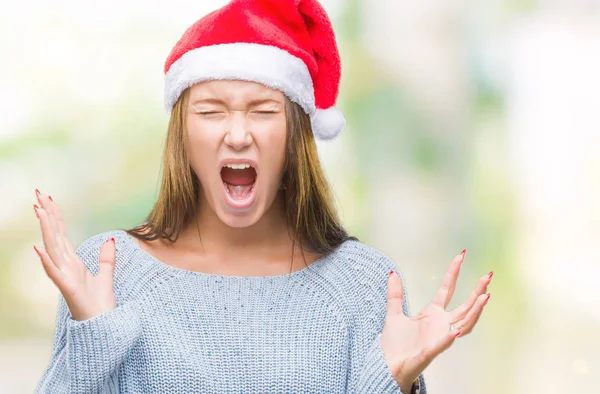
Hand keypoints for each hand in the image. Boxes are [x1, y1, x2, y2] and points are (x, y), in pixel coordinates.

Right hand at [32, 189, 116, 320]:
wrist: (103, 326)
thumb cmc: (100, 304)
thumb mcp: (107, 276)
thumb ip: (107, 259)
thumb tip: (111, 241)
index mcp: (72, 262)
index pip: (61, 234)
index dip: (55, 216)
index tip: (48, 199)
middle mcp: (65, 266)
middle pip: (54, 235)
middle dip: (46, 214)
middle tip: (38, 194)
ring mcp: (64, 276)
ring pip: (52, 247)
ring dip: (45, 229)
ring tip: (38, 209)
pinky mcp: (67, 288)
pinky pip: (54, 272)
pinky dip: (46, 260)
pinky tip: (37, 248)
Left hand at [380, 250, 492, 392]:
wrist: (387, 366)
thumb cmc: (394, 344)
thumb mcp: (393, 313)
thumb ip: (394, 295)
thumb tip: (392, 273)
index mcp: (432, 314)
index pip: (447, 289)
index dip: (454, 272)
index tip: (461, 255)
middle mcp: (440, 324)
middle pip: (464, 305)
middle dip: (476, 291)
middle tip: (488, 276)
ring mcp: (439, 337)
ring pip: (464, 323)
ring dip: (474, 312)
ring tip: (485, 297)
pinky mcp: (430, 351)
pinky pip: (443, 344)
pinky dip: (449, 337)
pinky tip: (456, 330)